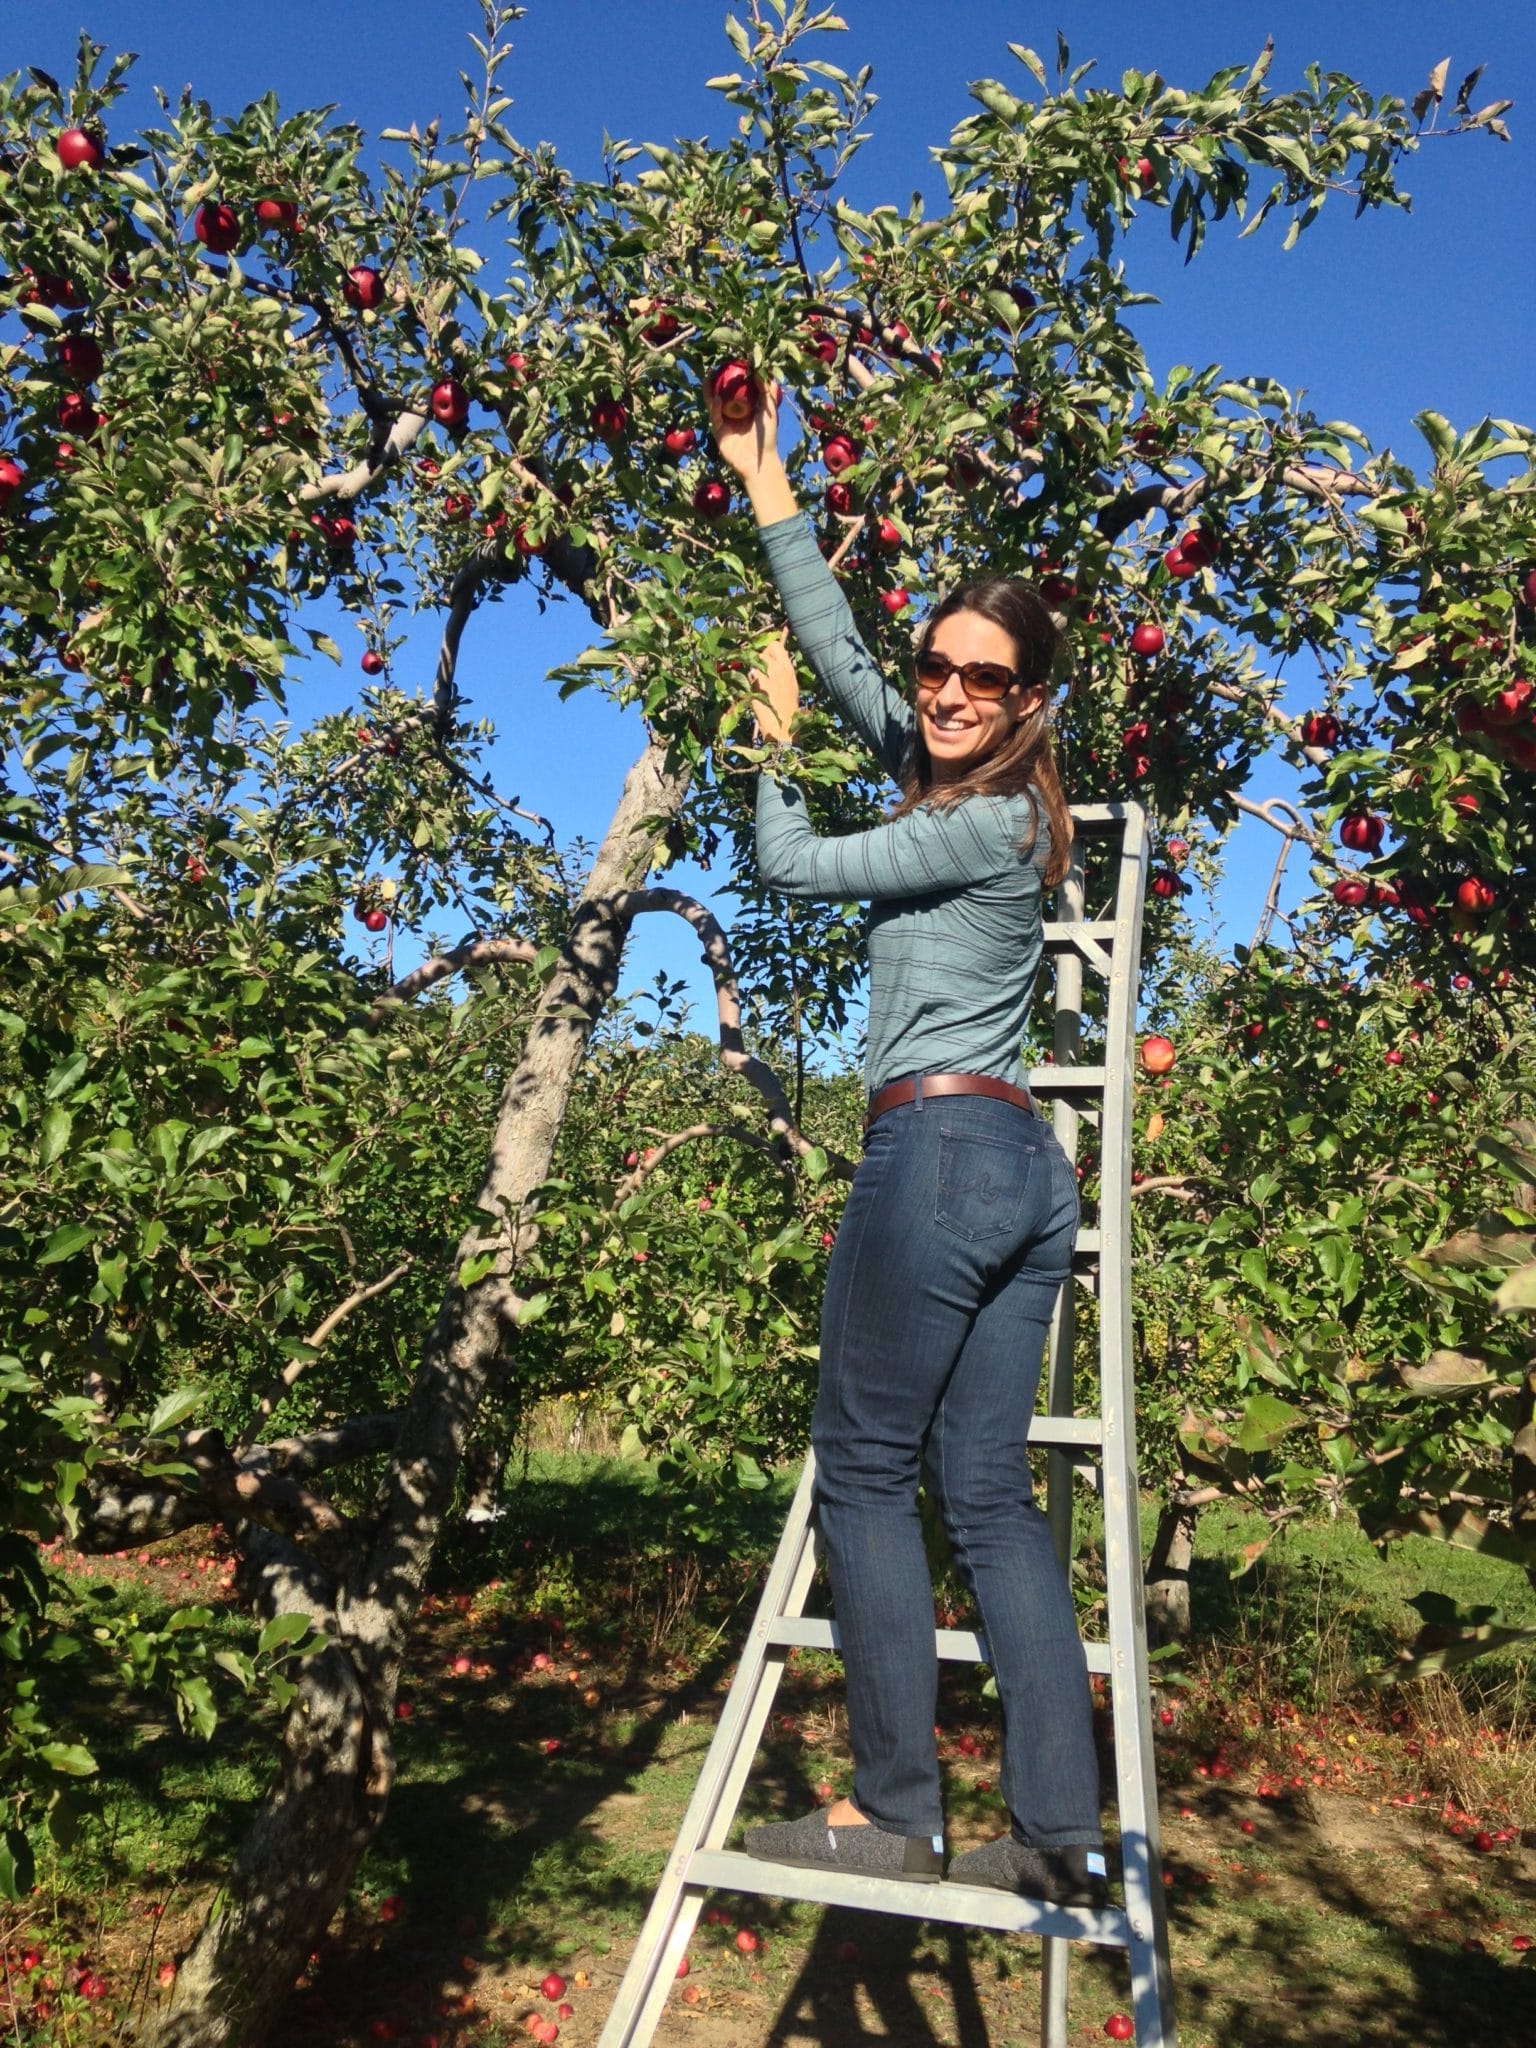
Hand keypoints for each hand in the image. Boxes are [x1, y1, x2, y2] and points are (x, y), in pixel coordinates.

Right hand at [705, 376, 794, 526]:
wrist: (759, 461)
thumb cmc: (767, 435)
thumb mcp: (770, 409)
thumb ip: (766, 389)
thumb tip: (760, 368)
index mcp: (747, 407)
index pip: (738, 387)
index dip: (734, 375)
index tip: (731, 361)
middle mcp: (735, 413)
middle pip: (724, 392)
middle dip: (718, 380)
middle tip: (716, 365)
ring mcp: (725, 422)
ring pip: (715, 402)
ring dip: (710, 390)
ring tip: (709, 376)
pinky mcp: (719, 432)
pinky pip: (715, 417)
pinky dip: (715, 407)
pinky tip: (717, 398)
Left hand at [748, 634, 798, 744]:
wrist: (784, 727)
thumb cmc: (787, 711)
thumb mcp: (791, 687)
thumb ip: (782, 673)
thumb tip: (771, 664)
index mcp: (789, 669)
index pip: (777, 645)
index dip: (768, 650)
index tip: (766, 660)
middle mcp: (780, 668)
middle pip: (765, 650)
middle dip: (759, 656)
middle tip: (758, 670)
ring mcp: (770, 674)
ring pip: (756, 660)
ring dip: (754, 668)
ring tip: (757, 683)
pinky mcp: (759, 683)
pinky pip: (751, 673)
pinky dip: (750, 679)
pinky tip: (753, 690)